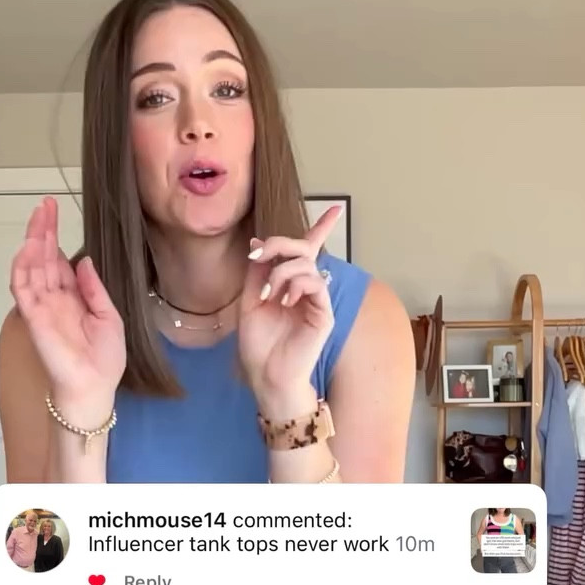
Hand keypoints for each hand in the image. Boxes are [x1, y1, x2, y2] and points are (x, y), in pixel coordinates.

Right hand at [10, 197, 125, 414]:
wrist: (94, 387)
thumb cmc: (103, 360)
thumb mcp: (109, 316)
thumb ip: (94, 288)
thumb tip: (84, 260)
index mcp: (72, 298)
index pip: (57, 262)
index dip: (55, 238)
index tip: (53, 213)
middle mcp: (53, 299)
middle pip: (42, 258)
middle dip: (42, 230)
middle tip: (44, 205)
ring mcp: (41, 307)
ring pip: (30, 267)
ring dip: (32, 242)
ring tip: (39, 219)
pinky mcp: (33, 317)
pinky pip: (22, 288)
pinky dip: (23, 267)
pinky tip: (29, 248)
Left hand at [238, 207, 341, 416]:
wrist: (266, 375)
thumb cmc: (259, 344)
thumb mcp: (249, 300)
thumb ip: (257, 271)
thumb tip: (258, 242)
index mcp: (289, 284)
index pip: (307, 250)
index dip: (321, 228)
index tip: (336, 208)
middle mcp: (306, 289)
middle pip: (302, 249)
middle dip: (279, 244)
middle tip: (258, 256)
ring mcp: (317, 300)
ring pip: (306, 263)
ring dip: (281, 272)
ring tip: (268, 295)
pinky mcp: (323, 313)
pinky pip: (316, 283)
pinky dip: (296, 285)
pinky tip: (284, 301)